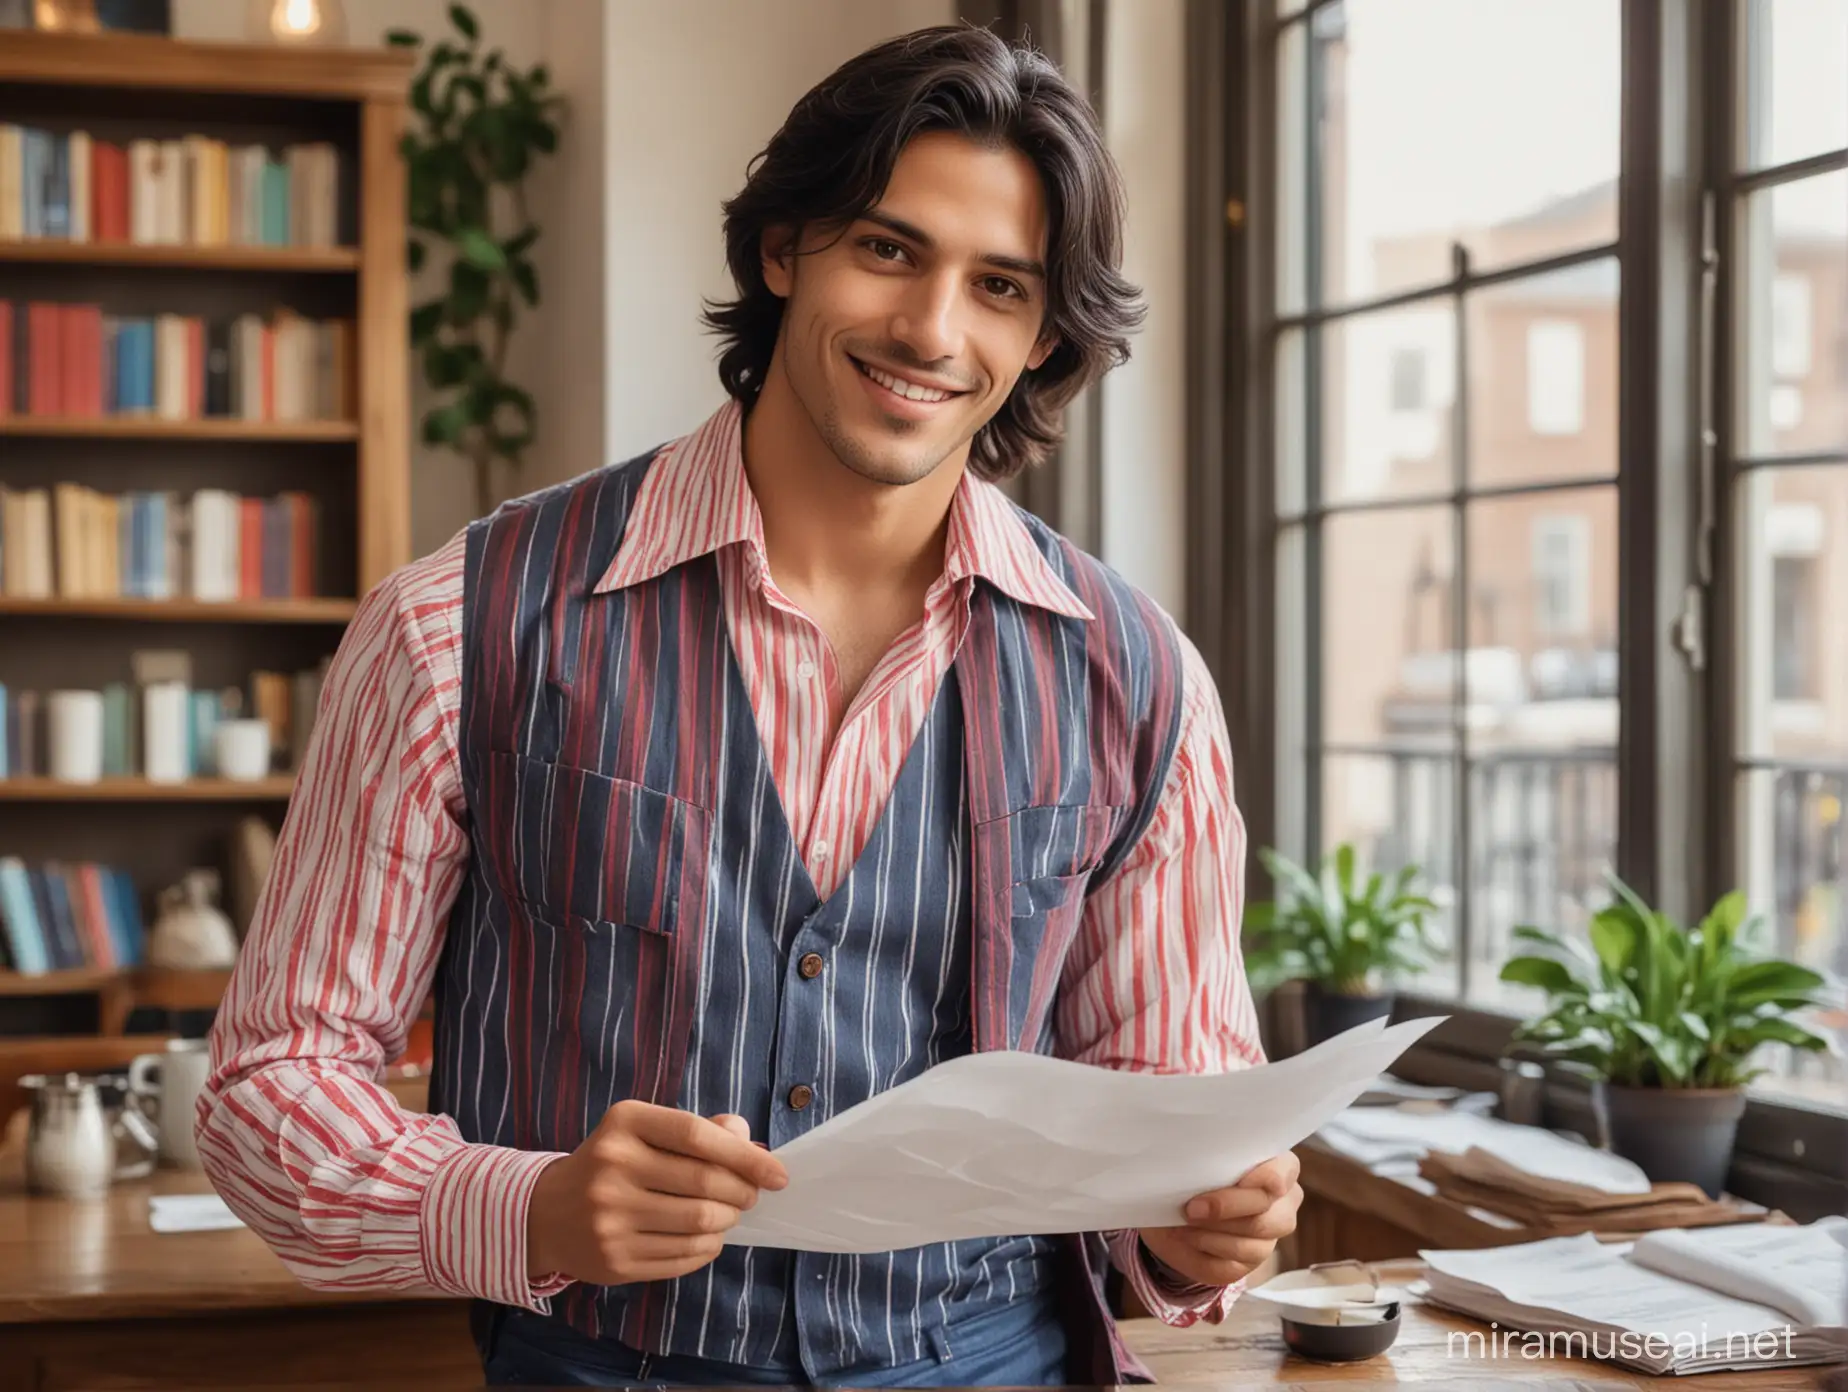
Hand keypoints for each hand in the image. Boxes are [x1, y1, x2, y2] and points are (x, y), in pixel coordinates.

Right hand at [525, 1103, 787, 1284]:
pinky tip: (706, 1237)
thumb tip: (749, 1141)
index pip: (698, 1136)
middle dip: (742, 1192)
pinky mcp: (614, 1261)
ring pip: (699, 1223)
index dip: (746, 1156)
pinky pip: (682, 1257)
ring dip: (727, 1221)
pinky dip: (707, 1248)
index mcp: (624, 1123)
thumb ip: (699, 1130)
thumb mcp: (645, 1130)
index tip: (777, 1174)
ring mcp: (610, 1218)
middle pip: (705, 1183)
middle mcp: (612, 1168)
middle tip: (750, 1196)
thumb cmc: (613, 1163)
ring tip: (727, 1214)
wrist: (548, 1213)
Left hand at [1138, 1150, 1302, 1287]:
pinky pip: (1230, 1267)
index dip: (1264, 1178)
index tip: (1235, 1179)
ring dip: (1209, 1234)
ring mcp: (1269, 1240)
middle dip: (1224, 1210)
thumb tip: (1196, 1159)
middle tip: (1191, 1208)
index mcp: (1281, 1168)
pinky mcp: (1249, 1266)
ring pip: (1249, 1246)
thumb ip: (1212, 1158)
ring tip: (1183, 1223)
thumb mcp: (1202, 1158)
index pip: (1282, 1174)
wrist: (1175, 1211)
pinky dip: (1202, 1253)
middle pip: (1265, 1216)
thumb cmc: (1195, 1174)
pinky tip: (1186, 1238)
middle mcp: (1283, 1206)